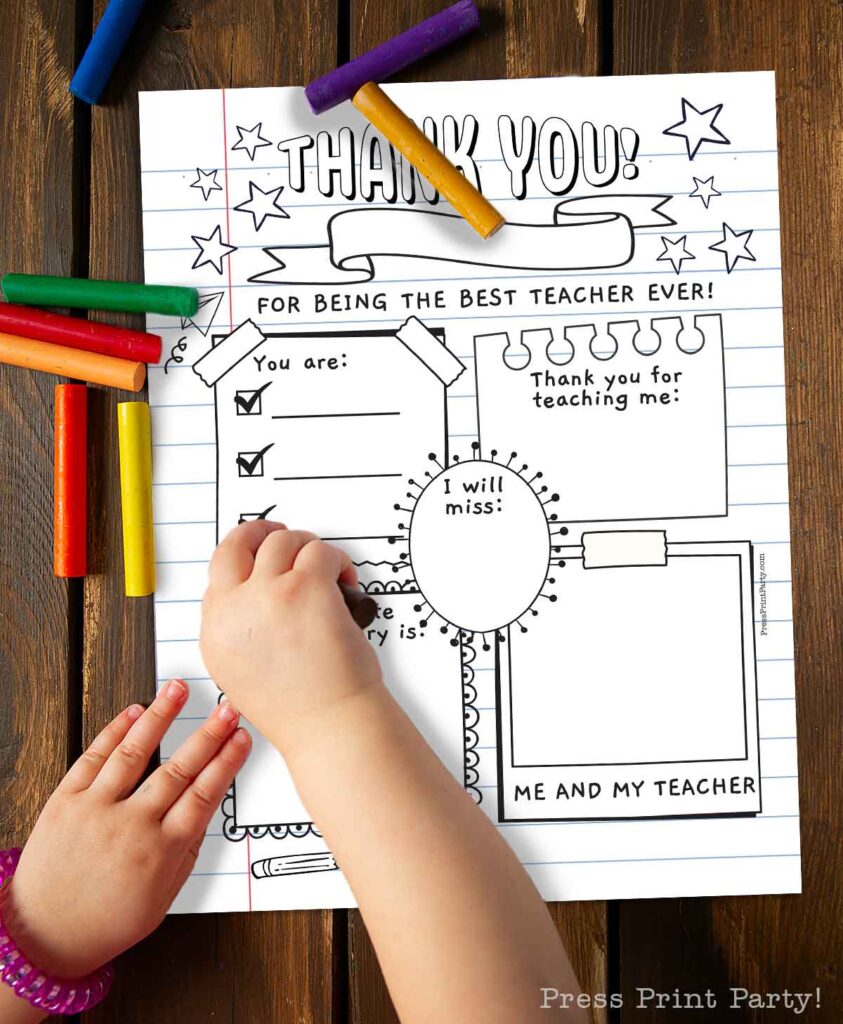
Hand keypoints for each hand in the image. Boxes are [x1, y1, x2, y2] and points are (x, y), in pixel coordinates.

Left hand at [0, 681, 250, 978]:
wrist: (43, 937)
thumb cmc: (104, 922)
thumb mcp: (162, 897)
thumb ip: (187, 850)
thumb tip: (206, 808)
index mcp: (161, 853)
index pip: (204, 795)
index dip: (227, 762)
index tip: (241, 738)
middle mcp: (130, 827)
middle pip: (179, 769)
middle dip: (208, 734)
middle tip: (227, 708)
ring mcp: (96, 811)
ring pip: (135, 752)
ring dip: (160, 716)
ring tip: (177, 689)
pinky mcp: (65, 802)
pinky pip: (93, 758)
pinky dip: (114, 731)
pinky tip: (133, 712)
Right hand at [200, 521, 382, 755]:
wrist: (329, 725)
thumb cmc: (299, 707)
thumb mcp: (241, 673)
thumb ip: (238, 630)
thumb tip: (255, 596)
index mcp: (215, 631)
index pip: (218, 572)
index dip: (246, 558)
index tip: (261, 555)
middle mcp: (235, 608)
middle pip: (239, 542)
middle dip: (263, 532)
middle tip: (287, 538)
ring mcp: (270, 594)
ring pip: (284, 541)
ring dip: (308, 548)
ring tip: (327, 571)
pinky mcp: (307, 587)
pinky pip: (320, 551)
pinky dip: (336, 560)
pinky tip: (343, 580)